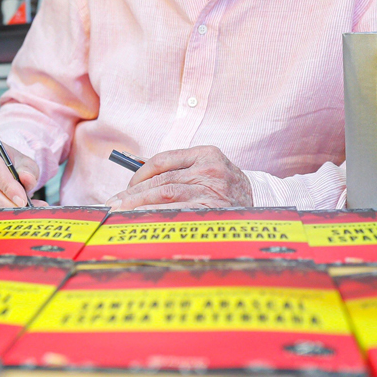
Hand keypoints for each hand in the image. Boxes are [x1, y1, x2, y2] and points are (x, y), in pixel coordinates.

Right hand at [0, 139, 42, 208]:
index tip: (21, 199)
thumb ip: (28, 170)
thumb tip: (26, 177)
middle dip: (5, 201)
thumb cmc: (16, 165)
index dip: (7, 186)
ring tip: (22, 210)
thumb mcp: (26, 163)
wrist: (9, 170)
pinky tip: (10, 210)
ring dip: (4, 208)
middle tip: (22, 208)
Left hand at [106, 145, 252, 209]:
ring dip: (139, 206)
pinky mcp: (214, 210)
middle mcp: (210, 169)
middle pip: (161, 180)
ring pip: (166, 195)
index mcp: (206, 154)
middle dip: (132, 194)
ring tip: (121, 214)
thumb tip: (136, 184)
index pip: (162, 161)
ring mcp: (213, 190)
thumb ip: (179, 172)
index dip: (139, 175)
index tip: (125, 188)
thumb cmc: (226, 190)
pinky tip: (144, 222)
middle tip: (113, 205)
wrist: (263, 205)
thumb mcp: (209, 172)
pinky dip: (158, 217)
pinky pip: (179, 213)